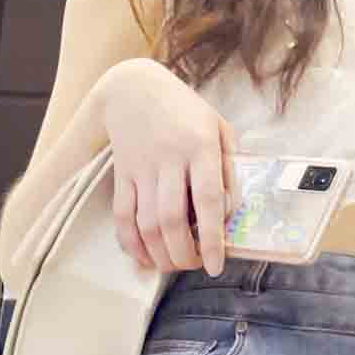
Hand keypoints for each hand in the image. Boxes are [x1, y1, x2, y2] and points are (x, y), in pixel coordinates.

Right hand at [96, 59, 236, 276]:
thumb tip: (232, 211)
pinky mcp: (121, 173)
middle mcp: (169, 157)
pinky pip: (122, 216)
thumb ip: (229, 166)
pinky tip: (143, 257)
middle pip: (172, 219)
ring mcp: (142, 167)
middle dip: (182, 253)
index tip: (214, 266)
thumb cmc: (185, 111)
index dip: (210, 238)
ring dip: (159, 253)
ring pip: (147, 223)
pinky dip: (131, 242)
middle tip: (192, 266)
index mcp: (200, 145)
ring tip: (171, 265)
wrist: (134, 88)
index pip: (206, 200)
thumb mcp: (218, 127)